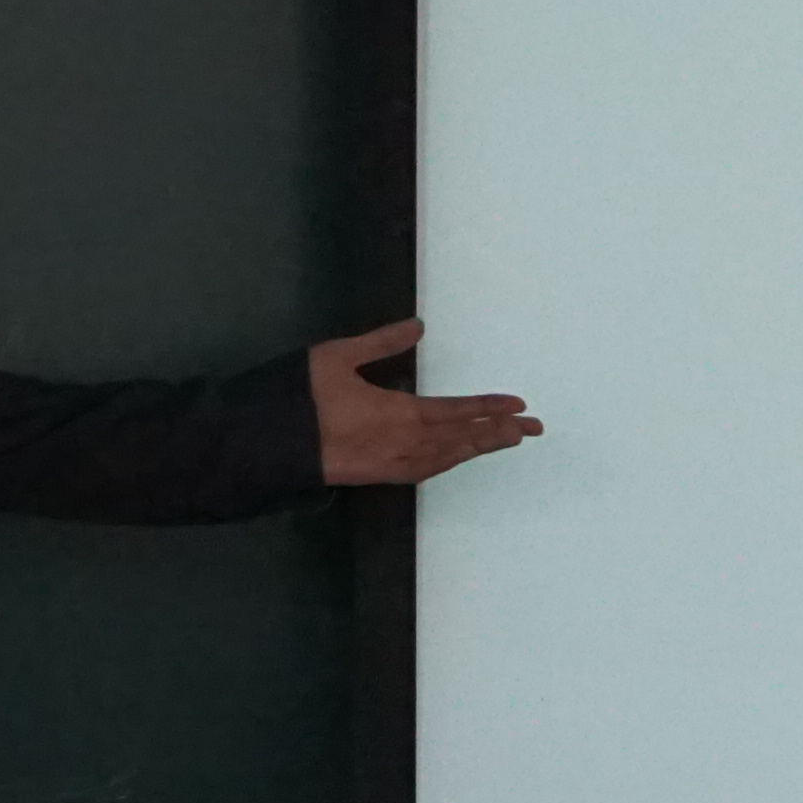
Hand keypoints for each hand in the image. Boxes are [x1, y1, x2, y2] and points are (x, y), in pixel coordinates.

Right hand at [310, 318, 540, 487]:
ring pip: (447, 458)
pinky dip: (449, 462)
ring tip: (506, 441)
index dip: (489, 408)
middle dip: (500, 433)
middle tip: (534, 430)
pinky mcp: (378, 477)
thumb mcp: (338, 356)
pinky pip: (425, 471)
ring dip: (479, 449)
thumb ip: (381, 342)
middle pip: (463, 439)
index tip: (520, 406)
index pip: (457, 410)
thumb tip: (418, 326)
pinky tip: (455, 458)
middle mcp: (405, 443)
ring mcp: (392, 465)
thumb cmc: (302, 398)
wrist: (269, 448)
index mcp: (399, 413)